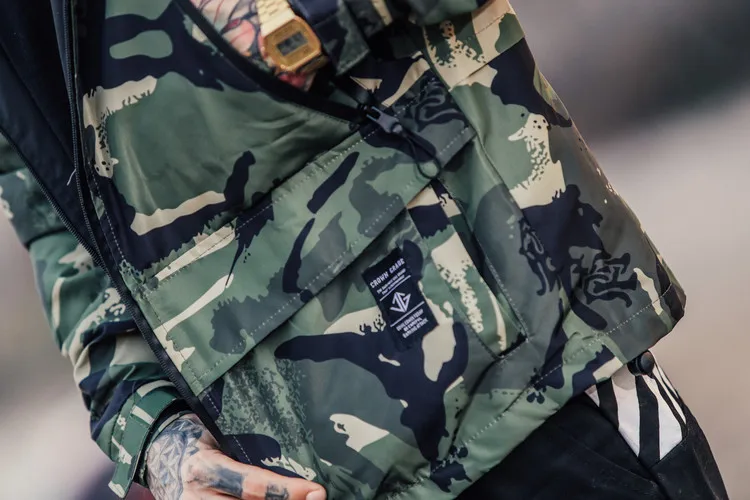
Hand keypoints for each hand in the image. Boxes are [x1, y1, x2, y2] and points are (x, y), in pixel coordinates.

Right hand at [146, 413, 325, 499]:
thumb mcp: (220, 435)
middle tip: (317, 499)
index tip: (316, 491)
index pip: (253, 485)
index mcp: (204, 468)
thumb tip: (297, 457)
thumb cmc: (201, 438)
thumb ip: (249, 449)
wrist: (163, 454)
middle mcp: (197, 497)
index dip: (287, 491)